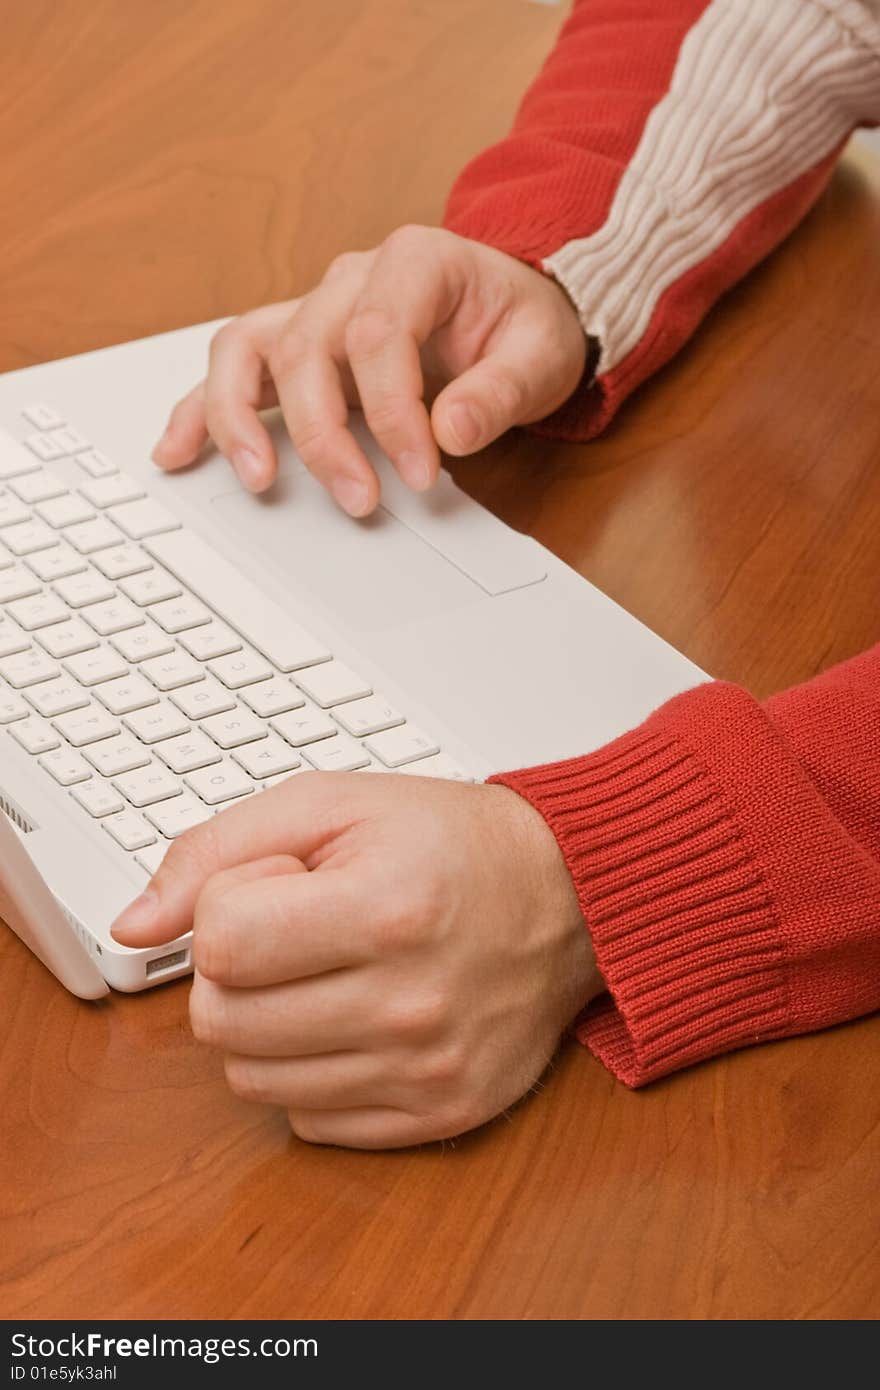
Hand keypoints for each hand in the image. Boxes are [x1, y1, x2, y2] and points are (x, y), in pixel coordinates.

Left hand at [111, 773, 601, 1149]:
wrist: (570, 898)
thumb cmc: (454, 843)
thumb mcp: (333, 804)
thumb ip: (218, 849)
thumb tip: (134, 923)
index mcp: (386, 910)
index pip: (220, 944)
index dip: (231, 904)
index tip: (284, 884)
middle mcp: (410, 1003)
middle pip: (222, 1021)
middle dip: (238, 967)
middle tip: (303, 928)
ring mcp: (427, 1071)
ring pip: (252, 1080)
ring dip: (267, 1022)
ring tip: (329, 971)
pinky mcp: (439, 1114)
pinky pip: (308, 1121)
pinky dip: (310, 1071)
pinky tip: (353, 1019)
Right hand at [152, 225, 585, 515]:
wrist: (509, 311)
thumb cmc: (519, 326)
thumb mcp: (538, 357)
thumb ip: (500, 393)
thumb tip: (451, 431)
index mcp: (415, 262)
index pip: (377, 331)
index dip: (392, 410)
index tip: (420, 471)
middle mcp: (352, 280)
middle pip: (305, 346)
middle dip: (324, 434)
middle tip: (360, 499)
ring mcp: (316, 311)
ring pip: (248, 348)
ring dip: (239, 418)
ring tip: (256, 478)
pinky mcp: (297, 346)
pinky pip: (233, 368)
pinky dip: (202, 410)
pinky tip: (178, 450)